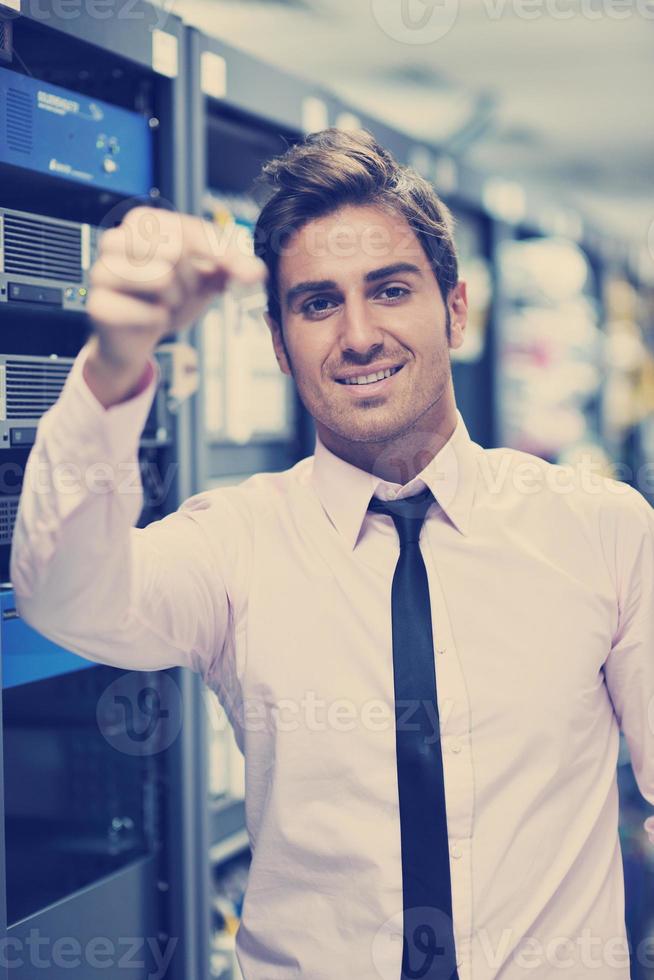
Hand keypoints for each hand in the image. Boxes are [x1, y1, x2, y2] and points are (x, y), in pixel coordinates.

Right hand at [86, 205, 266, 373]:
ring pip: (161, 277)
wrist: (138, 334)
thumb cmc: (168, 296)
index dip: (221, 253)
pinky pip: (149, 312)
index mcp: (142, 221)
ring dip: (175, 300)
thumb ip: (233, 268)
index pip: (191, 228)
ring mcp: (102, 271)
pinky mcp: (99, 305)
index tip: (240, 272)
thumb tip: (257, 272)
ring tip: (165, 302)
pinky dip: (159, 322)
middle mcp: (115, 240)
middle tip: (181, 291)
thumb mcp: (206, 276)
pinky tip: (148, 319)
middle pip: (175, 250)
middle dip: (190, 279)